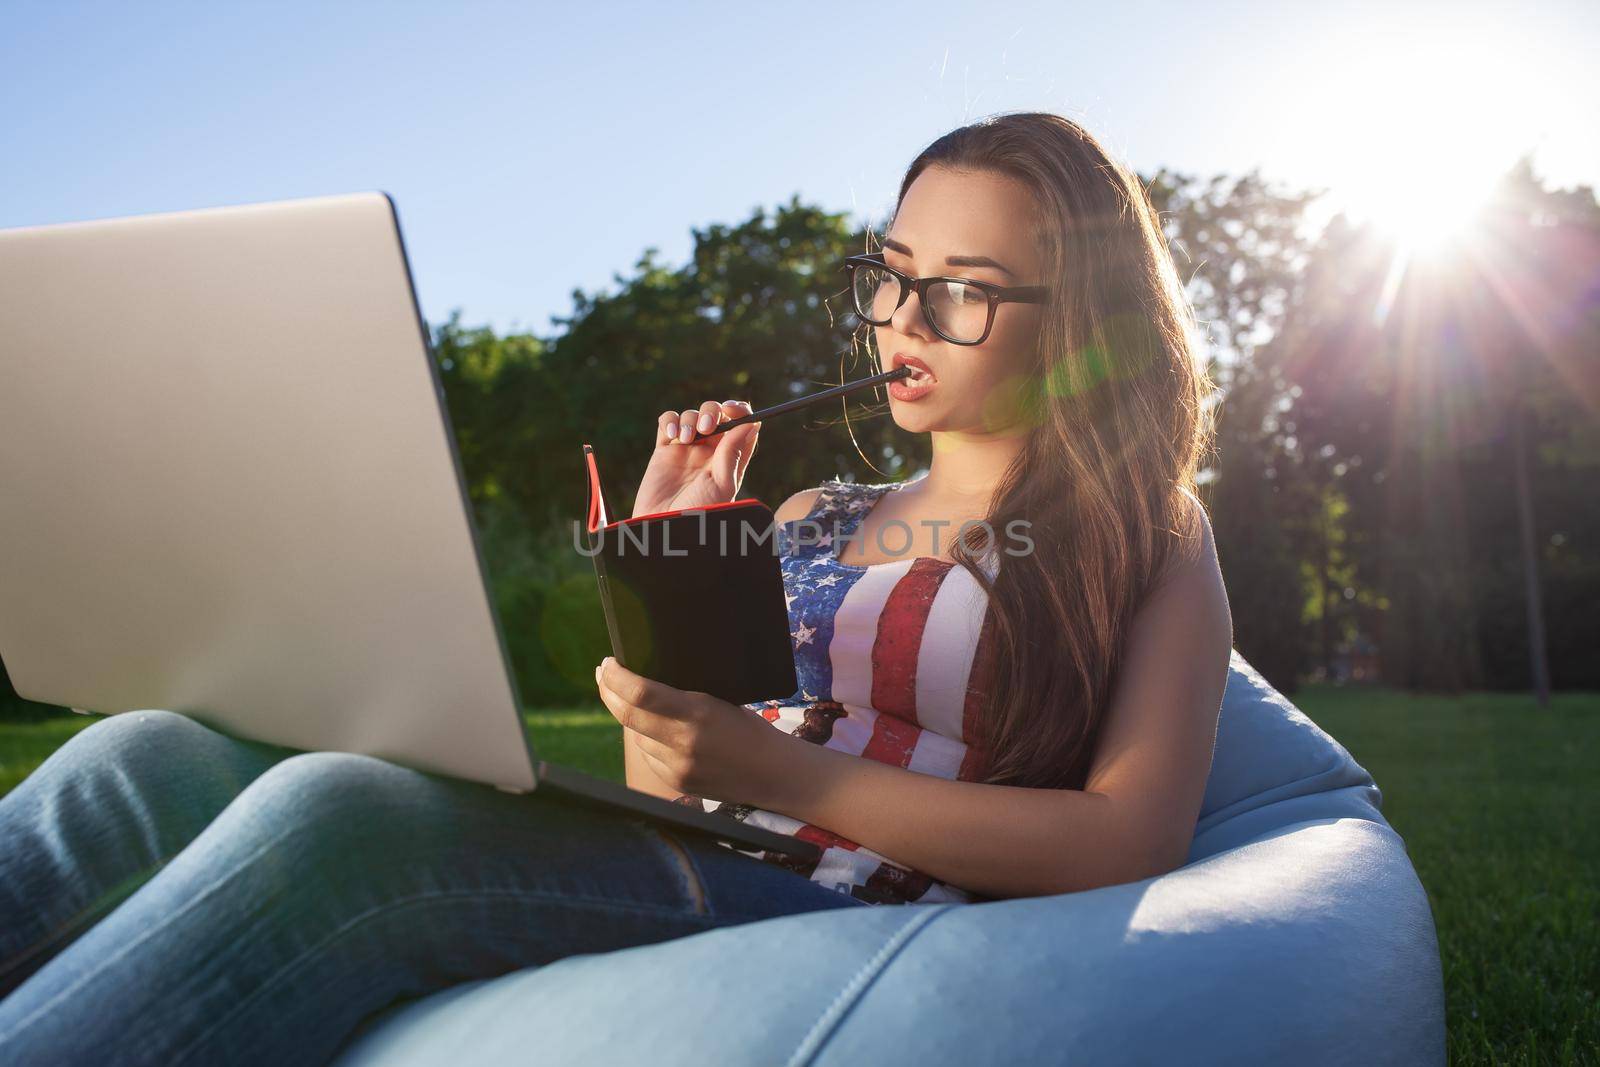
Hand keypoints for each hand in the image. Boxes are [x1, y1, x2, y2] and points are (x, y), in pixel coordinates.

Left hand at [594, 656, 788, 804]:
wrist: (771, 773)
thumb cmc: (748, 728)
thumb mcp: (720, 701)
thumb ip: (682, 697)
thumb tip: (644, 681)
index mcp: (698, 712)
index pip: (641, 693)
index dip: (616, 678)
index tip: (607, 663)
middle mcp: (683, 741)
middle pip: (627, 715)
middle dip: (608, 692)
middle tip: (603, 674)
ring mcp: (677, 766)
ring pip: (635, 736)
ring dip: (630, 718)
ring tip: (638, 702)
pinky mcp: (676, 782)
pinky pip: (648, 755)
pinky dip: (647, 741)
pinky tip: (659, 733)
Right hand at [631, 399, 759, 517]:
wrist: (664, 530)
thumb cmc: (698, 514)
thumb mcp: (721, 485)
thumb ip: (732, 453)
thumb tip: (751, 423)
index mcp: (730, 460)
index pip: (741, 426)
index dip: (740, 412)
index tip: (733, 410)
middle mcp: (710, 453)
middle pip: (716, 415)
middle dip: (712, 412)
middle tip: (707, 426)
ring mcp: (686, 450)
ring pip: (692, 416)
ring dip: (690, 418)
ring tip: (686, 438)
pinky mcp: (664, 451)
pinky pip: (668, 423)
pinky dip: (670, 420)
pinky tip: (672, 434)